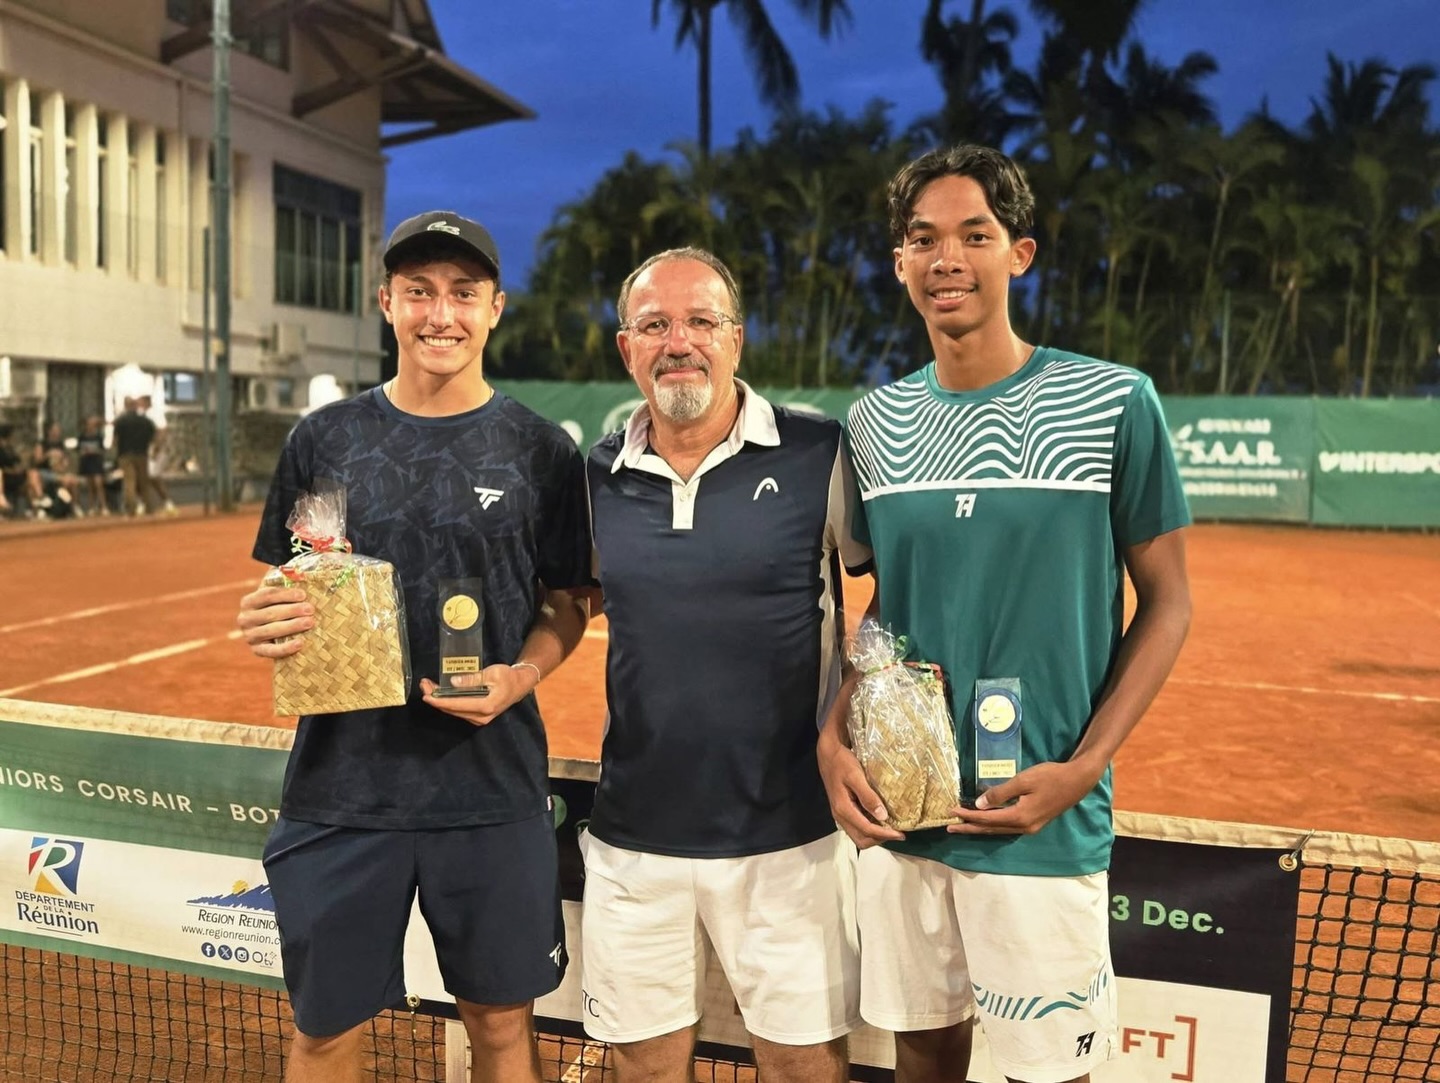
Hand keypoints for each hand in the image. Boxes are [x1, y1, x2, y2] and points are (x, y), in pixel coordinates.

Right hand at [236, 581, 312, 658]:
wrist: (273, 631)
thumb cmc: (280, 606)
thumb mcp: (279, 593)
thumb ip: (285, 580)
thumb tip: (300, 571)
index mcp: (248, 602)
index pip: (267, 595)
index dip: (286, 594)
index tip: (304, 594)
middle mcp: (245, 619)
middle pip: (270, 613)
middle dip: (292, 610)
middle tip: (310, 609)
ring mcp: (250, 636)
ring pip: (272, 630)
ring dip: (292, 626)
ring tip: (310, 622)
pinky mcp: (257, 650)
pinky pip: (271, 651)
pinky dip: (286, 648)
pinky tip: (300, 643)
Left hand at [420, 662, 536, 726]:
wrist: (520, 685)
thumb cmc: (508, 677)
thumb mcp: (492, 673)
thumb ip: (472, 679)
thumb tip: (453, 682)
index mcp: (485, 706)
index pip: (457, 704)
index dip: (440, 700)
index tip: (426, 695)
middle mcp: (481, 717)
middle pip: (452, 709)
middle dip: (436, 699)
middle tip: (424, 685)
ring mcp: (479, 719)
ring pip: (454, 711)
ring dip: (440, 700)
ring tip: (429, 687)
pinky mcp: (478, 716)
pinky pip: (459, 711)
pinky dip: (448, 702)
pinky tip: (440, 693)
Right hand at [818, 729, 905, 848]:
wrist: (828, 754)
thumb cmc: (842, 763)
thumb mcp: (856, 776)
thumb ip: (868, 796)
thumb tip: (882, 816)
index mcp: (843, 809)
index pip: (866, 830)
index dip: (885, 834)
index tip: (901, 834)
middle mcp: (840, 816)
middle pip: (861, 840)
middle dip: (880, 839)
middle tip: (897, 833)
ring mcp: (841, 814)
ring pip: (859, 835)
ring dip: (875, 835)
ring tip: (891, 828)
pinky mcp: (844, 810)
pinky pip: (857, 827)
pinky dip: (870, 829)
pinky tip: (880, 819)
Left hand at [946, 760, 1098, 835]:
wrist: (1077, 781)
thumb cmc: (1050, 776)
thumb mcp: (1023, 781)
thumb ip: (1000, 793)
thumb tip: (980, 805)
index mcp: (1020, 817)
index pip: (987, 819)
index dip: (968, 816)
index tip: (951, 811)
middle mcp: (1023, 827)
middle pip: (990, 829)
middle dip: (969, 828)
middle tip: (950, 827)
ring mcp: (1030, 827)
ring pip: (999, 830)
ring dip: (980, 828)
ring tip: (963, 826)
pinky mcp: (1034, 822)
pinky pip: (1008, 827)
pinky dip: (993, 824)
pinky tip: (986, 822)